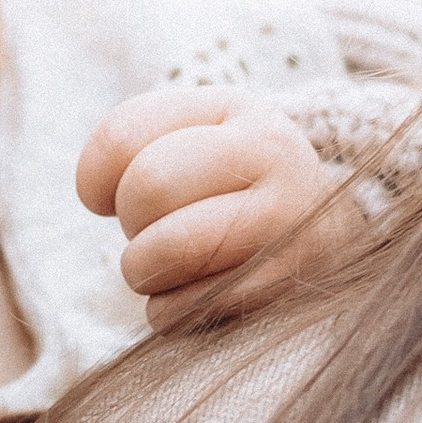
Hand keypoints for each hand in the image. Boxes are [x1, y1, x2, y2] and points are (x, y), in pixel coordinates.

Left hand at [75, 86, 340, 328]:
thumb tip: (96, 196)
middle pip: (148, 187)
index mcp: (234, 110)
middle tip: (153, 232)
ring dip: (145, 271)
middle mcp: (273, 155)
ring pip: (168, 249)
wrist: (324, 230)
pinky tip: (189, 297)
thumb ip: (130, 145)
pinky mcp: (289, 285)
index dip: (96, 177)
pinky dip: (169, 312)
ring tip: (165, 268)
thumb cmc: (232, 183)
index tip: (110, 198)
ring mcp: (288, 222)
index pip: (125, 135)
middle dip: (132, 224)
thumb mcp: (194, 138)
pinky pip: (191, 307)